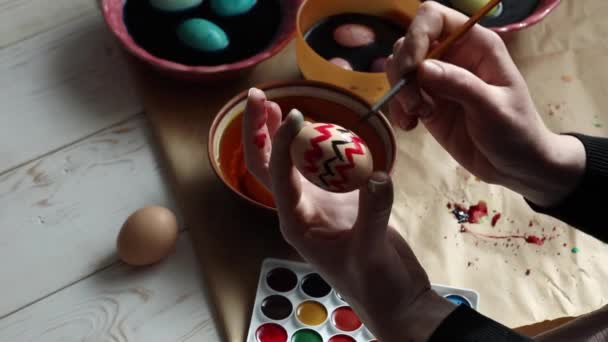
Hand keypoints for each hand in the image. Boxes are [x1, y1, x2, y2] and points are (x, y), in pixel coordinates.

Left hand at [244, 88, 455, 341]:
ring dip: (280, 133)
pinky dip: (316, 144)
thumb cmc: (375, 283)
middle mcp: (300, 210)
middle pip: (269, 165)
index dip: (281, 144)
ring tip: (274, 104)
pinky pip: (321, 166)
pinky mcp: (339, 201)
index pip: (278, 177)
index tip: (295, 115)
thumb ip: (373, 212)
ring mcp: (319, 204)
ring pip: (292, 163)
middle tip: (258, 97)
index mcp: (296, 223)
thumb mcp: (371, 250)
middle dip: (259, 132)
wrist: (395, 297)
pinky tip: (318, 126)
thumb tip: (376, 175)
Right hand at [386, 2, 584, 206]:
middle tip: (415, 104)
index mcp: (475, 44)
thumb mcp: (494, 108)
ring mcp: (437, 79)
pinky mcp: (426, 102)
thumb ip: (460, 85)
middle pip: (409, 43)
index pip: (433, 18)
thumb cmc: (516, 131)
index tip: (412, 69)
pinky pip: (400, 96)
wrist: (515, 166)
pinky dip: (397, 109)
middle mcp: (453, 56)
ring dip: (399, 93)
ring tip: (416, 117)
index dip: (416, 36)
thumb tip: (422, 68)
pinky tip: (409, 125)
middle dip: (403, 72)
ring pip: (399, 69)